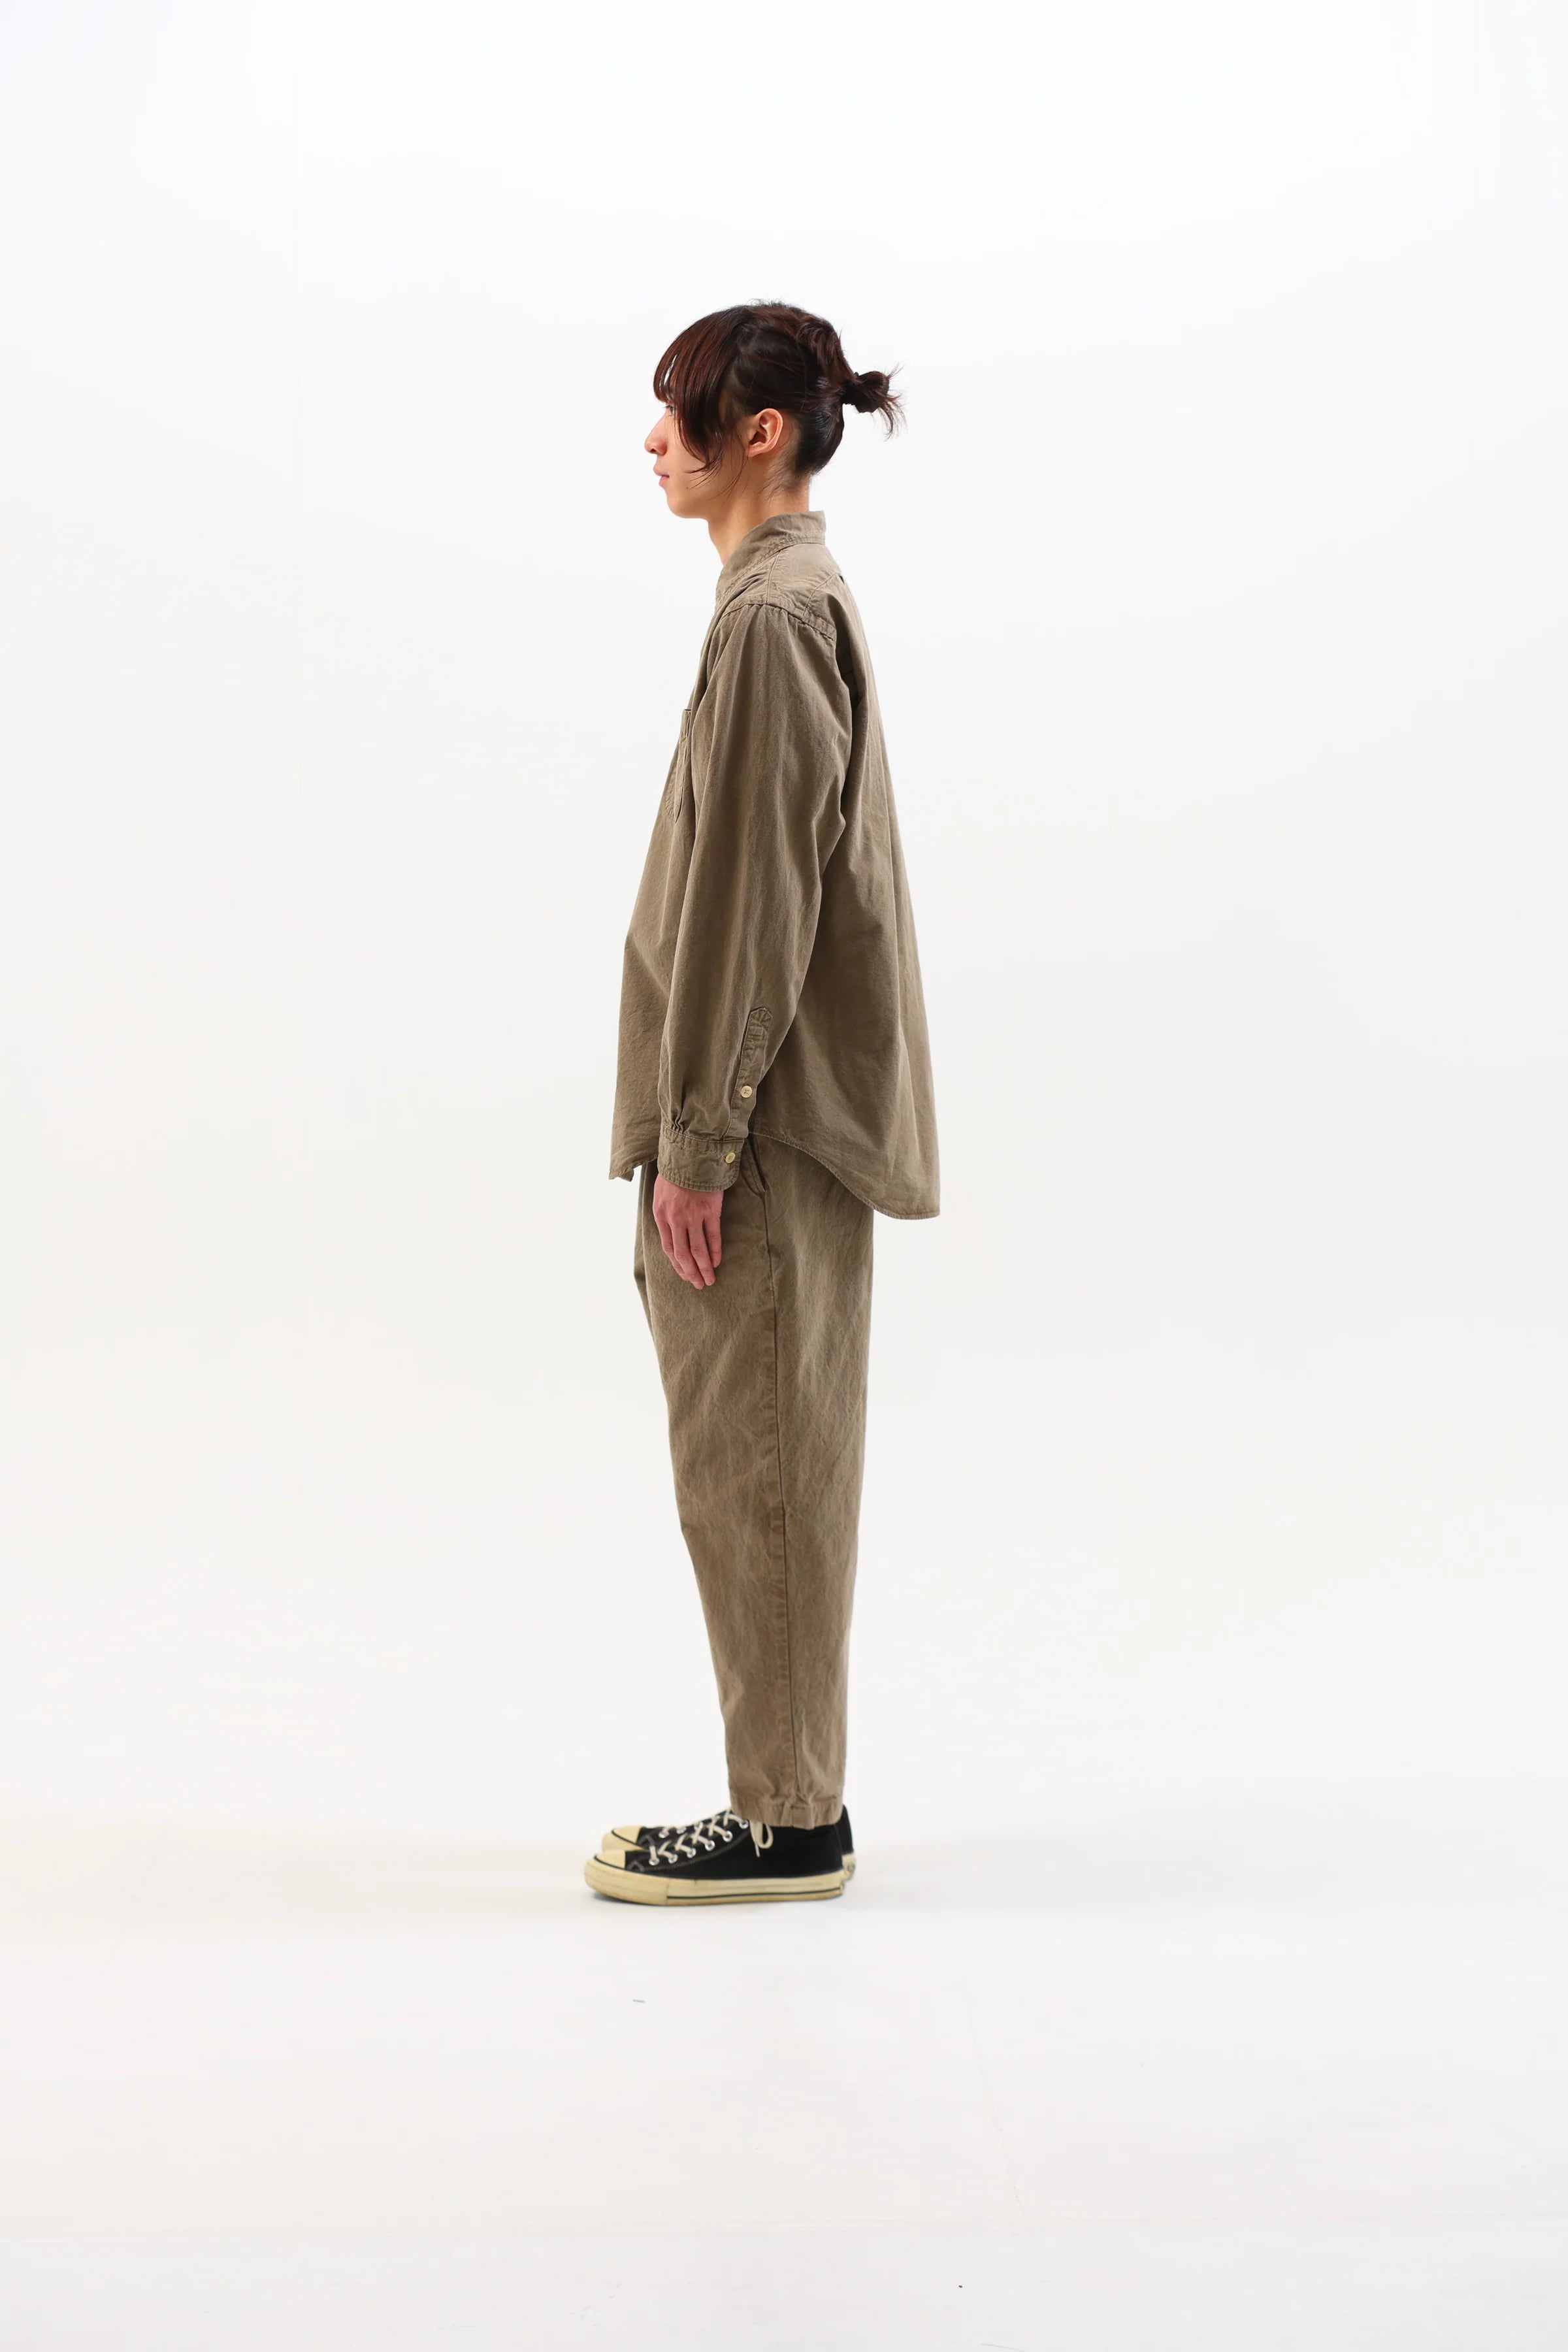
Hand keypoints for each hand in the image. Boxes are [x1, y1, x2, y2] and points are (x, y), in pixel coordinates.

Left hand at [653, 1173, 723, 1289]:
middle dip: (690, 1272)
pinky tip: (717, 1262)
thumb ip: (665, 1214)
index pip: (669, 1249)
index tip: (685, 1275)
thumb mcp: (660, 1194)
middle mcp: (675, 1219)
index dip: (677, 1265)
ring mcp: (693, 1216)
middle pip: (682, 1254)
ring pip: (698, 1250)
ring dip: (704, 1268)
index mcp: (661, 1216)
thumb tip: (671, 1232)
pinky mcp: (710, 1211)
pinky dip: (715, 1251)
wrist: (690, 1155)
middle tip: (698, 1284)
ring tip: (709, 1280)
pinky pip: (713, 1237)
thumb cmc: (675, 1174)